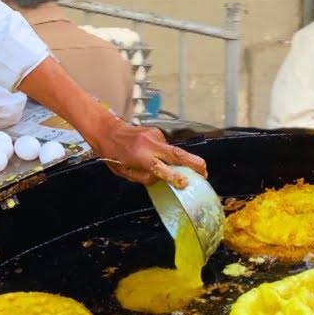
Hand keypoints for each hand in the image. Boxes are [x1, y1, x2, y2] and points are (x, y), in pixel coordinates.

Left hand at [88, 120, 207, 188]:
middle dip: (194, 164)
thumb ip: (145, 177)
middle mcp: (150, 145)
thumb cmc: (114, 156)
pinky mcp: (157, 132)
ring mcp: (155, 136)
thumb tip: (164, 179)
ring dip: (176, 161)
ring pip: (172, 152)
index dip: (174, 176)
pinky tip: (155, 154)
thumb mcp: (125, 173)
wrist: (108, 131)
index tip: (186, 183)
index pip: (159, 168)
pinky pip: (165, 147)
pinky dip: (165, 154)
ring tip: (169, 165)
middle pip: (177, 154)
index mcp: (139, 157)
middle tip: (205, 173)